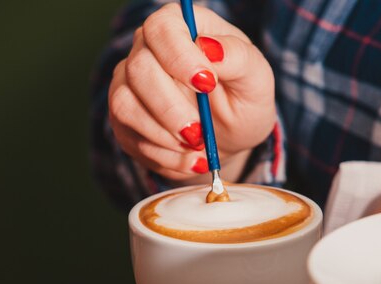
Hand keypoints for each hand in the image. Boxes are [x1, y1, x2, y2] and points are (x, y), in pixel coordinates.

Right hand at [108, 3, 275, 181]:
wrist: (230, 137)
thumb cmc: (243, 99)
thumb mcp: (256, 79)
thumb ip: (239, 58)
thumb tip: (211, 49)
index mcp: (182, 27)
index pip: (163, 28)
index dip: (179, 57)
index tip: (207, 84)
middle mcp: (147, 50)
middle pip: (139, 69)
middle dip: (170, 108)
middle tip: (199, 133)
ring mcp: (130, 84)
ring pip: (124, 105)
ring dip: (163, 135)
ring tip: (197, 148)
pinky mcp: (124, 118)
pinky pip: (128, 135)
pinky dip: (162, 155)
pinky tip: (188, 160)